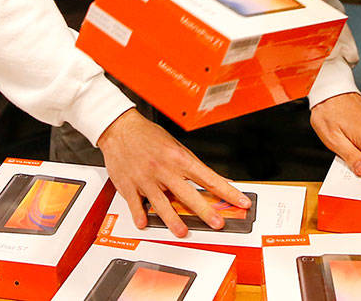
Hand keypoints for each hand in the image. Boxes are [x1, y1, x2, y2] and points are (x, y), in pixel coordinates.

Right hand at [97, 109, 248, 237]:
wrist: (119, 128)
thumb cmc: (148, 135)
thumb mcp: (174, 145)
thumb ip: (189, 165)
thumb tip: (209, 181)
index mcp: (179, 158)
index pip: (209, 177)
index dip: (227, 191)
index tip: (241, 201)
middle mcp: (164, 169)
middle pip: (188, 193)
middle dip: (205, 210)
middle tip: (217, 222)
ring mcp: (146, 178)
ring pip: (162, 204)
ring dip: (173, 220)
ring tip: (183, 232)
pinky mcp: (129, 185)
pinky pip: (136, 205)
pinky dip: (140, 216)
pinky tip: (145, 224)